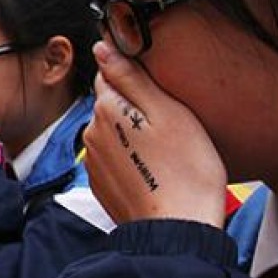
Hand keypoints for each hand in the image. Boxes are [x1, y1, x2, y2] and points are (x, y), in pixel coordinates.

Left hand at [83, 41, 226, 226]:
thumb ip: (131, 76)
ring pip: (112, 131)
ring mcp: (93, 161)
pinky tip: (155, 169)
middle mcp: (91, 132)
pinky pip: (114, 158)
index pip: (110, 73)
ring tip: (166, 150)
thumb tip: (101, 46)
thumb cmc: (186, 170)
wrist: (179, 231)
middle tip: (170, 123)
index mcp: (107, 108)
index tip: (159, 90)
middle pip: (111, 103)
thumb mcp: (169, 111)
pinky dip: (130, 158)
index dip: (136, 77)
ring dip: (132, 133)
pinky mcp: (101, 183)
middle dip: (134, 106)